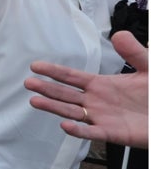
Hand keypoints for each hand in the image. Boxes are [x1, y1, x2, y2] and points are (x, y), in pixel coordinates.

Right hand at [26, 31, 148, 147]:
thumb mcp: (148, 67)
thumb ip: (134, 52)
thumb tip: (118, 34)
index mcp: (101, 85)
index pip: (71, 77)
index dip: (54, 71)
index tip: (36, 66)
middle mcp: (96, 101)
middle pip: (65, 94)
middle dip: (47, 88)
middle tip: (29, 82)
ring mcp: (101, 118)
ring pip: (72, 112)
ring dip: (54, 107)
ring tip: (36, 101)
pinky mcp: (112, 133)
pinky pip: (91, 133)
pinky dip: (78, 131)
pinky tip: (65, 125)